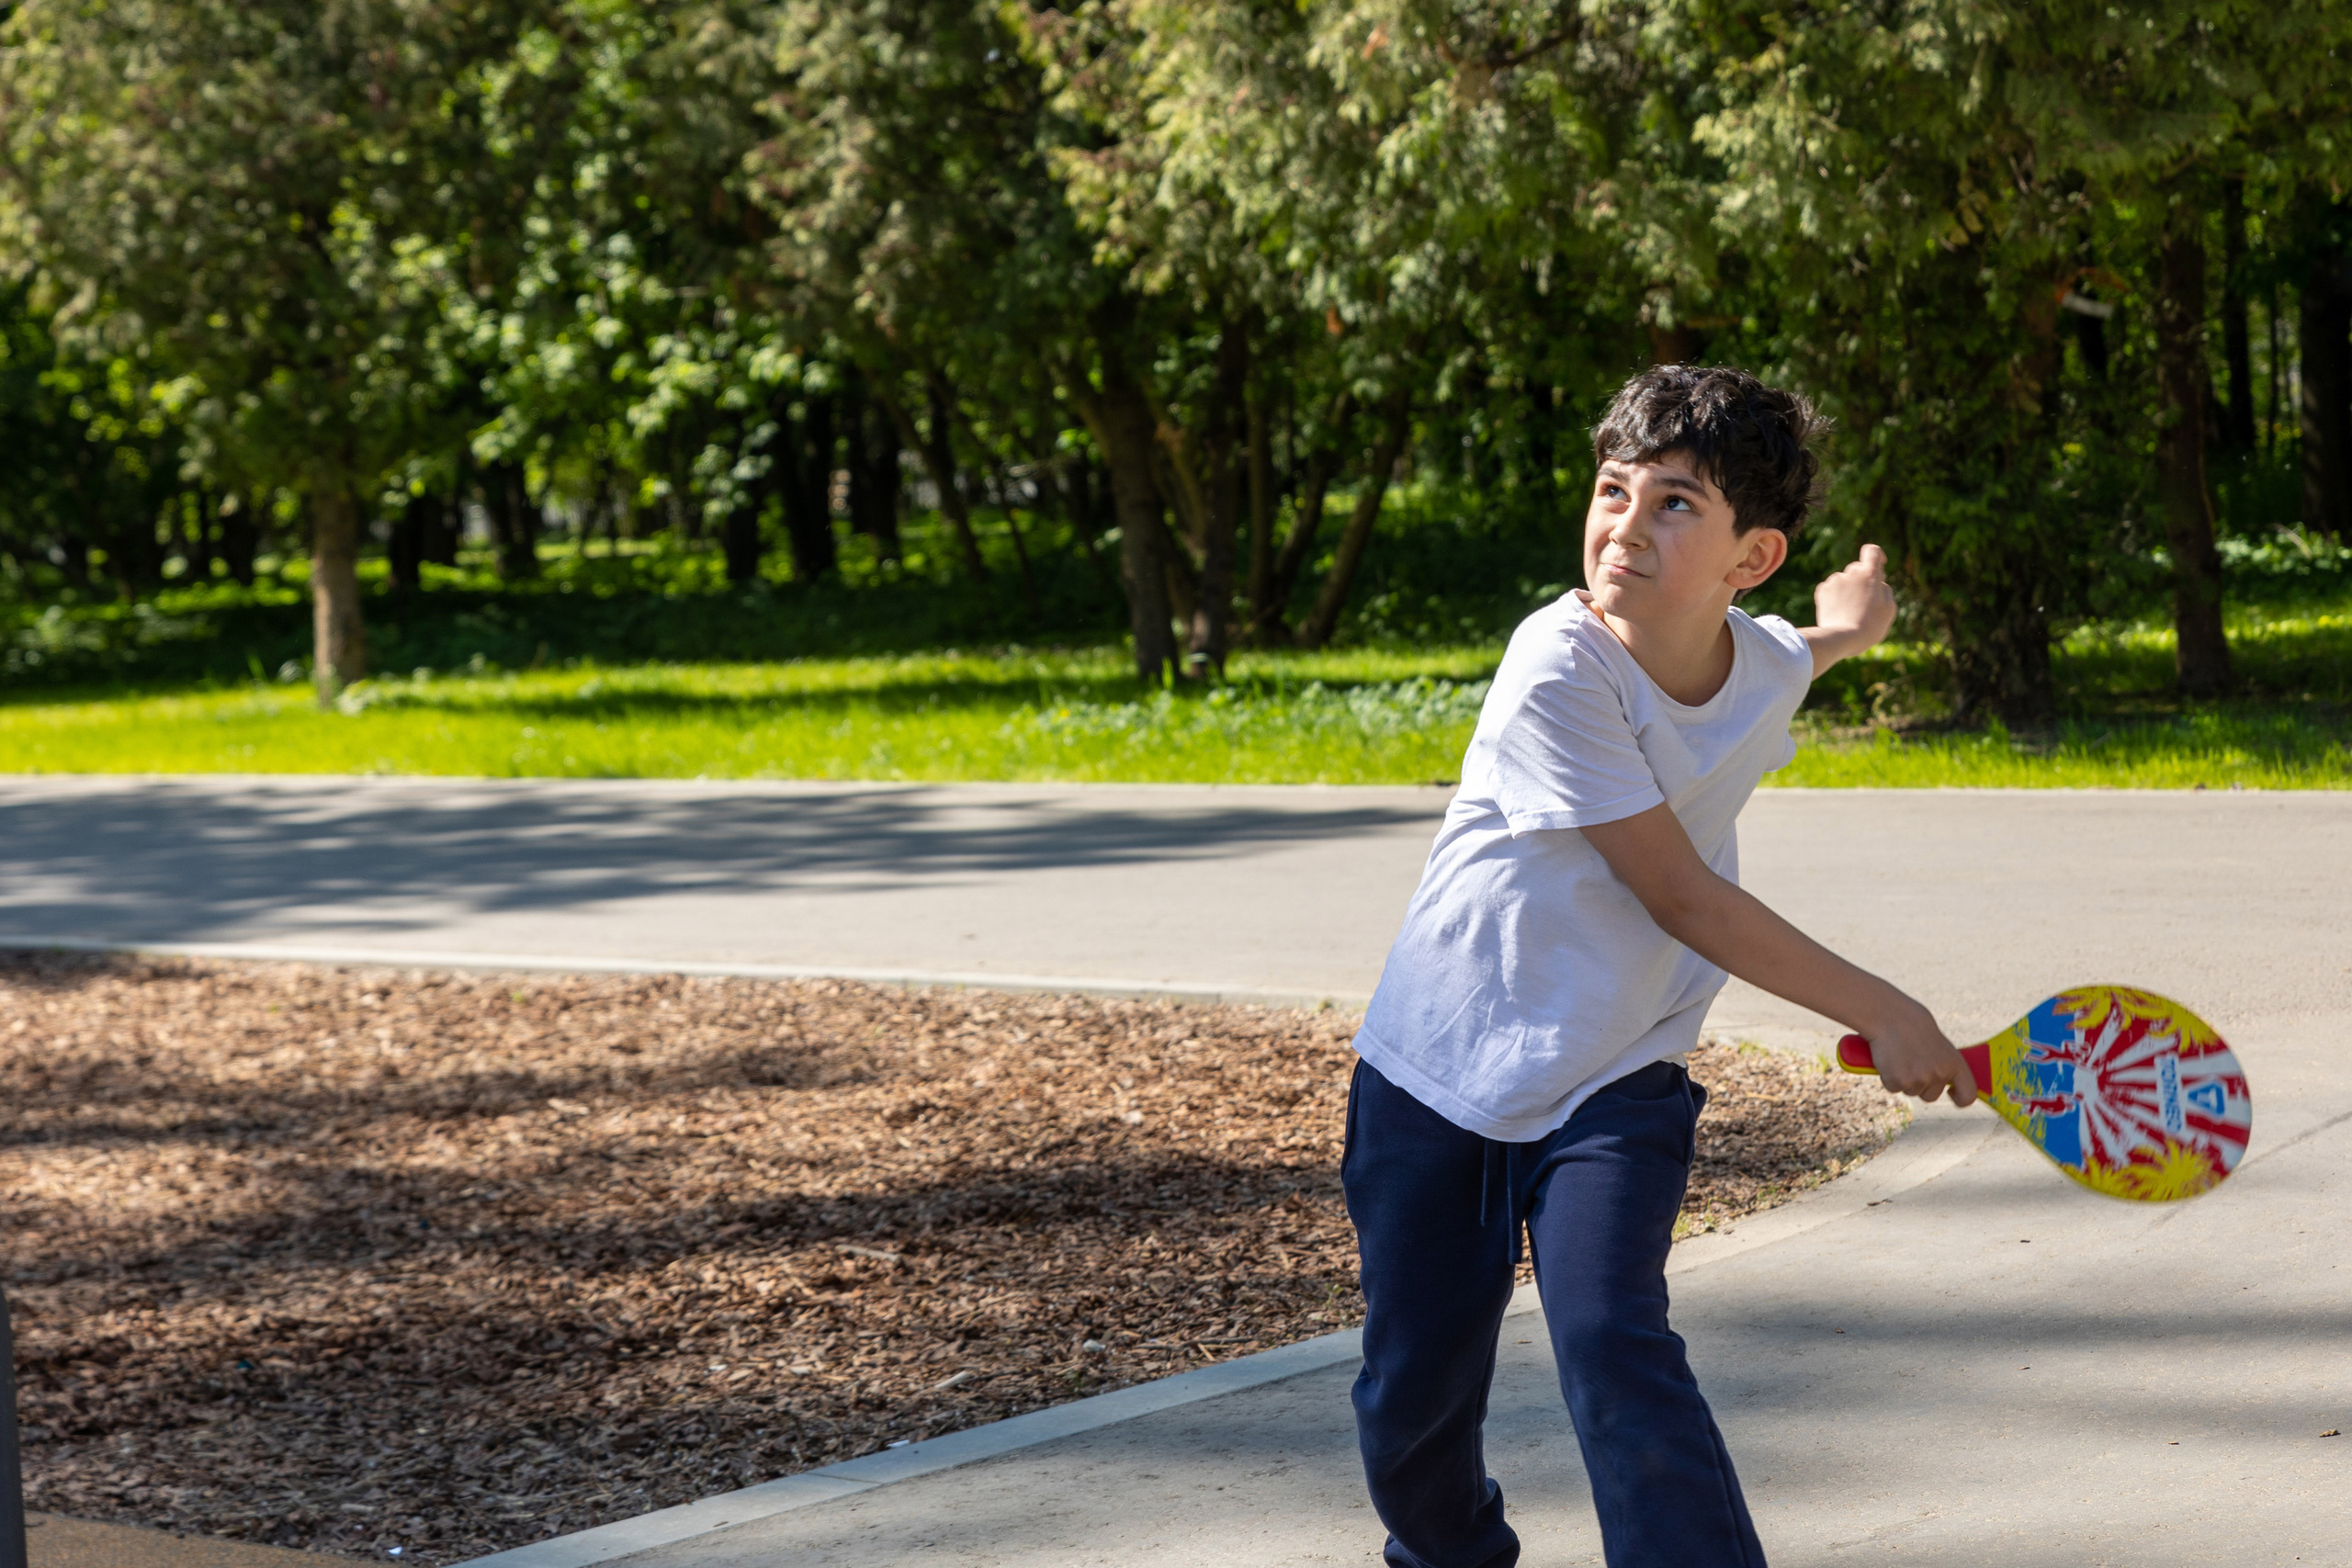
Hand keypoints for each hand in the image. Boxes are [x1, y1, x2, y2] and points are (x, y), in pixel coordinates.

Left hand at [1814, 542, 1896, 652]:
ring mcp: (1835, 580)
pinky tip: (1838, 611)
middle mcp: (1851, 572)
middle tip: (1864, 603)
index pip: (1872, 551)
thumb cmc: (1870, 626)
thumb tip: (1878, 583)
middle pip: (1858, 569)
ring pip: (1844, 580)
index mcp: (1870, 574)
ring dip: (1847, 590)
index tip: (1878, 565)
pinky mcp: (1822, 590)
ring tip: (1850, 611)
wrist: (1842, 638)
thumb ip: (1884, 590)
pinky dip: (1834, 597)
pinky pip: (1831, 588)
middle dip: (1862, 581)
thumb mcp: (1889, 608)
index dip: (1877, 555)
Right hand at [1860, 1003, 1977, 1107]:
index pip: (1968, 1095)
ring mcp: (1919, 1079)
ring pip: (1910, 1092)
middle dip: (1921, 1086)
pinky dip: (1887, 1076)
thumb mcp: (1938, 1044)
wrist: (1888, 1014)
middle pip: (1931, 1096)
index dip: (1960, 1098)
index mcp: (1955, 1063)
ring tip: (1898, 1055)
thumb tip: (1943, 1080)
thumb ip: (1942, 1063)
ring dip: (1903, 1079)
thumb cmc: (1911, 1024)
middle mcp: (1940, 1074)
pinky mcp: (1898, 1081)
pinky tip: (1887, 1058)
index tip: (1950, 1093)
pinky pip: (1892, 1087)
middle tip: (1911, 1063)